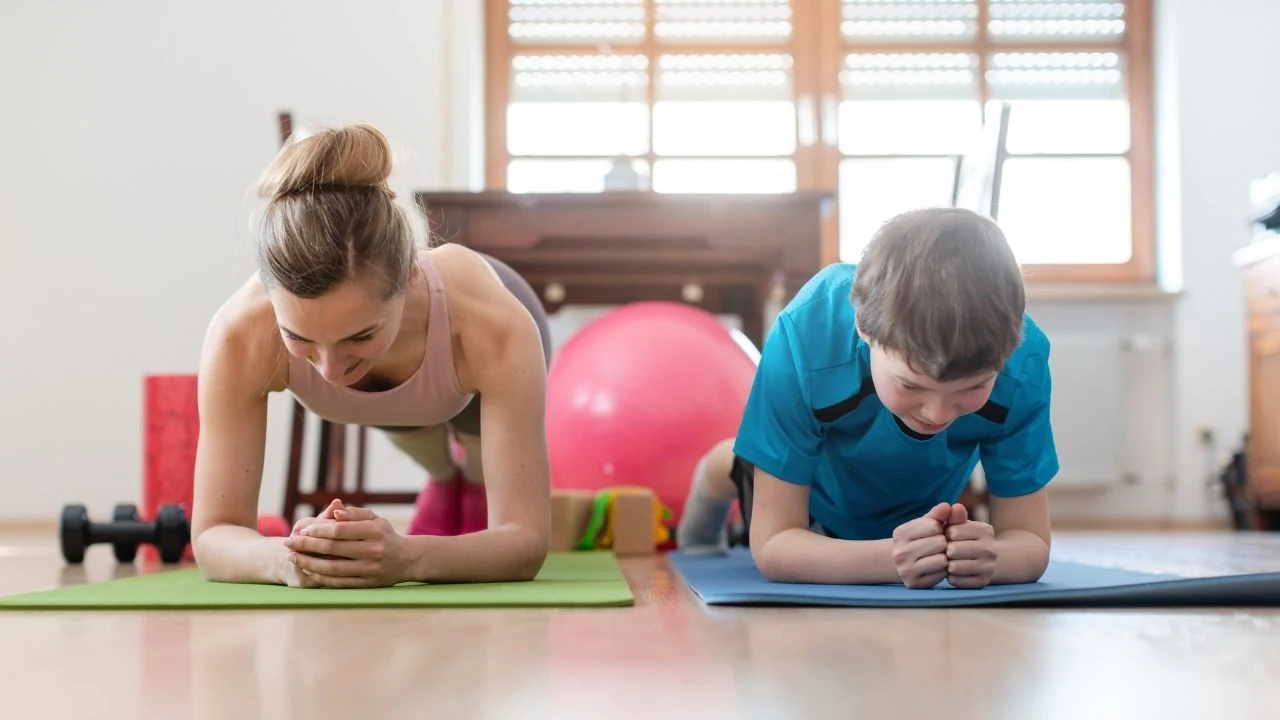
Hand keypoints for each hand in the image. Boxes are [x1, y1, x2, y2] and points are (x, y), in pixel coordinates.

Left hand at [282, 506, 410, 587]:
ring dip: (308, 563)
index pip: (339, 530)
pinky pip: (338, 582)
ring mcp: (370, 569)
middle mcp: (374, 551)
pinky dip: (320, 577)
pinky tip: (308, 570)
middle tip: (289, 542)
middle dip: (306, 545)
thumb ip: (354, 513)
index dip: (318, 530)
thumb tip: (334, 510)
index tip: (301, 529)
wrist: (406, 560)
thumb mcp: (375, 519)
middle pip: (332, 549)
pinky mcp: (367, 584)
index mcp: (375, 531)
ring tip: (293, 557)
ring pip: (332, 568)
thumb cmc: (384, 535)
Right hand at [891, 502, 950, 588]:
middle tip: (939, 546)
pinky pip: (941, 574)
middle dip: (944, 543)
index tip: (936, 532)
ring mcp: (905, 569)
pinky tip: (936, 567)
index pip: (933, 525)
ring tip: (938, 556)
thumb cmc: (921, 539)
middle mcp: (899, 552)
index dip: (940, 528)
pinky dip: (943, 570)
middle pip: (939, 543)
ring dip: (945, 557)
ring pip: (942, 559)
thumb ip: (938, 515)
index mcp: (900, 533)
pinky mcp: (914, 583)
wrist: (904, 563)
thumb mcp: (927, 524)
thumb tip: (949, 506)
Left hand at [943, 504, 996, 588]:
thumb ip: (954, 516)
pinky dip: (950, 577)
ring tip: (948, 560)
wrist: (983, 559)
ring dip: (946, 564)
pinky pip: (956, 581)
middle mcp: (991, 549)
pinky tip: (953, 572)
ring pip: (954, 566)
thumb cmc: (963, 538)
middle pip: (953, 550)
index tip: (947, 536)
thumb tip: (955, 506)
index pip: (953, 532)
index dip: (945, 534)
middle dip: (944, 550)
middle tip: (945, 550)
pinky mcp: (982, 582)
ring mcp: (988, 567)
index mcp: (986, 530)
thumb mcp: (959, 525)